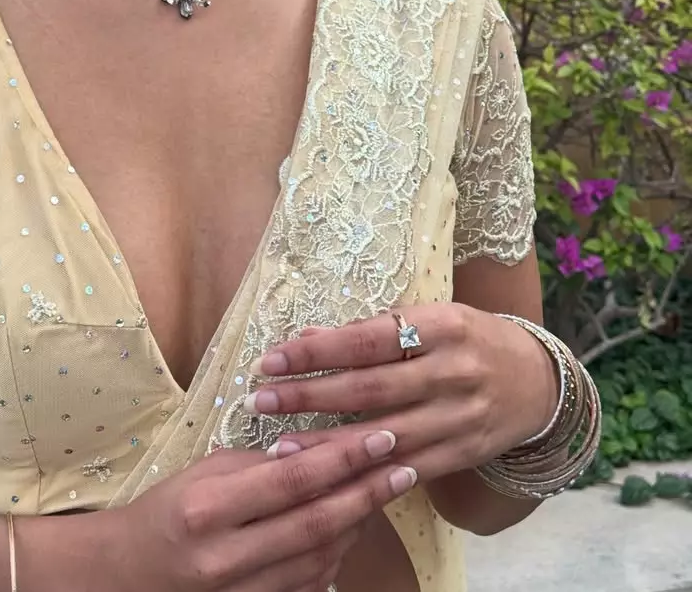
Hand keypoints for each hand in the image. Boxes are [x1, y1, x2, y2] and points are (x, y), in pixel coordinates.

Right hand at [99, 429, 416, 591]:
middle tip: (403, 465)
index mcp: (209, 508)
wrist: (130, 575)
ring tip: (384, 490)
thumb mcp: (202, 472)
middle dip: (366, 492)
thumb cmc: (167, 510)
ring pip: (320, 558)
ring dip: (359, 523)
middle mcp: (227, 557)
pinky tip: (352, 527)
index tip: (381, 437)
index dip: (342, 458)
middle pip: (315, 523)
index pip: (292, 479)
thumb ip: (255, 464)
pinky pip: (310, 584)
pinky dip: (337, 554)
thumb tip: (307, 452)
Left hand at [243, 304, 558, 484]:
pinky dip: (366, 474)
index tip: (272, 359)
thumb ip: (370, 330)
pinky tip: (331, 478)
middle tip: (260, 400)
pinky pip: (408, 468)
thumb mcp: (428, 318)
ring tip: (280, 447)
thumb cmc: (467, 339)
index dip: (317, 350)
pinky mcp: (463, 454)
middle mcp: (452, 372)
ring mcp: (460, 417)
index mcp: (442, 326)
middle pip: (370, 388)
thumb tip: (306, 336)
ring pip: (384, 436)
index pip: (368, 338)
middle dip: (309, 396)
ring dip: (328, 444)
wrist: (537, 381)